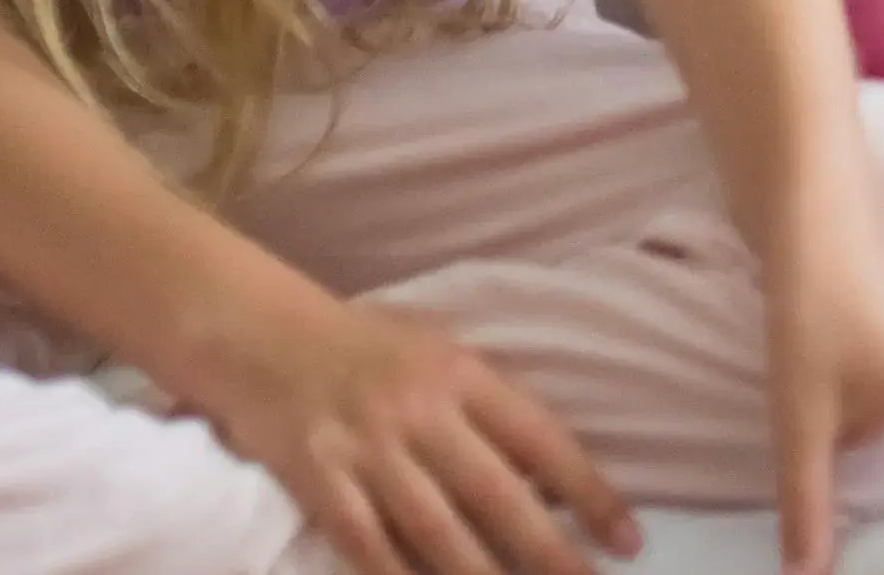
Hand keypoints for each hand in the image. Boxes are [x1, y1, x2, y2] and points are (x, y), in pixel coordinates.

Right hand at [196, 297, 638, 574]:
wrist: (257, 332)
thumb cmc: (361, 344)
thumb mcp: (435, 351)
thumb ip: (485, 406)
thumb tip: (545, 477)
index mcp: (460, 372)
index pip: (541, 439)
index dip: (588, 492)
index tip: (626, 538)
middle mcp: (419, 410)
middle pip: (495, 494)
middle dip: (547, 551)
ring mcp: (366, 448)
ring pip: (435, 530)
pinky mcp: (318, 479)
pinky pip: (367, 543)